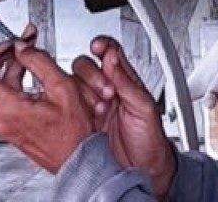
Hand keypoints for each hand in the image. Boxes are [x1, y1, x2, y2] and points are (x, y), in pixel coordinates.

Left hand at [0, 26, 95, 173]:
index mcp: (7, 108)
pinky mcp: (10, 127)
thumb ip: (39, 61)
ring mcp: (3, 125)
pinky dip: (16, 82)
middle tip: (23, 45)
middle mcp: (0, 119)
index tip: (10, 44)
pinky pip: (5, 98)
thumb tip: (22, 47)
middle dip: (5, 56)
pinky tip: (34, 75)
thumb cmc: (74, 134)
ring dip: (12, 68)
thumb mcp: (62, 87)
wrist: (78, 160)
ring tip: (33, 56)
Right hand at [72, 36, 177, 197]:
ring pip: (73, 84)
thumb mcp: (144, 109)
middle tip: (105, 92)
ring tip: (98, 109)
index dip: (102, 46)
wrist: (142, 171)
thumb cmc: (149, 141)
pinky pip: (67, 106)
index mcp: (125, 81)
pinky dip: (70, 107)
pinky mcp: (80, 121)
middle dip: (91, 74)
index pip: (110, 53)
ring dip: (83, 93)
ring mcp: (91, 105)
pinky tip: (82, 116)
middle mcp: (106, 90)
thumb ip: (128, 83)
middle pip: (85, 65)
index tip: (97, 47)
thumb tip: (113, 59)